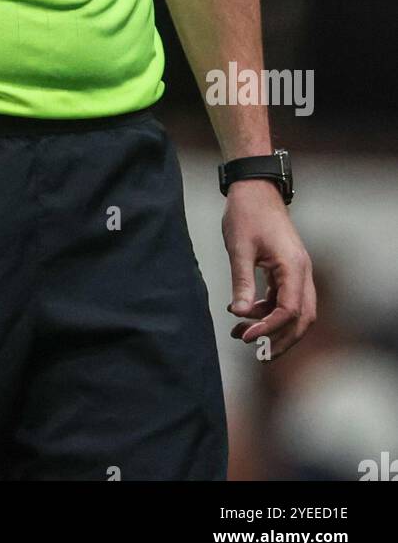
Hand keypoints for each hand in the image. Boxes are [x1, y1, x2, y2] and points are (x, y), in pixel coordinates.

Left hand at [222, 179, 315, 357]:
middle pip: (302, 318)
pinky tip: (244, 313)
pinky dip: (269, 311)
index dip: (270, 328)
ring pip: (295, 311)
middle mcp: (302, 271)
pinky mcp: (287, 269)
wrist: (254, 188)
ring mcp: (297, 270)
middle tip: (257, 354)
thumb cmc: (247, 213)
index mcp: (293, 266)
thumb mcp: (239, 247)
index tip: (246, 336)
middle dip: (281, 339)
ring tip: (242, 335)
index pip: (290, 310)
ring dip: (274, 327)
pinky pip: (284, 298)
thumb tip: (241, 313)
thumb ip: (242, 282)